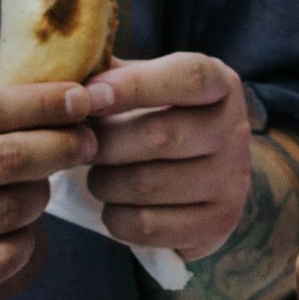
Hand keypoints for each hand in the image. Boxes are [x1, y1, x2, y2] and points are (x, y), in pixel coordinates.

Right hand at [0, 78, 98, 299]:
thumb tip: (4, 96)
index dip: (42, 100)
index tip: (80, 95)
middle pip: (7, 159)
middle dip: (61, 144)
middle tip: (86, 136)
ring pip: (7, 213)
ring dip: (40, 194)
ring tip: (44, 182)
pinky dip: (19, 244)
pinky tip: (17, 229)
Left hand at [84, 52, 254, 260]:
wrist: (209, 173)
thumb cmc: (161, 117)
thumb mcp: (146, 84)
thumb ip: (111, 73)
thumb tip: (63, 73)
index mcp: (221, 84)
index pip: (188, 77)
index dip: (135, 85)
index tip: (89, 96)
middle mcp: (235, 130)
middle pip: (161, 135)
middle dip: (106, 142)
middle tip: (80, 145)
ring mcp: (232, 181)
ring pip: (150, 184)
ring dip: (105, 182)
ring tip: (96, 175)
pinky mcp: (218, 224)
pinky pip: (151, 226)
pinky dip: (117, 218)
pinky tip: (113, 206)